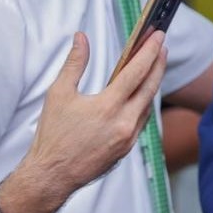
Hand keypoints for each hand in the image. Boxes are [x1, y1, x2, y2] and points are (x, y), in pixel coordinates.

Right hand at [0, 30, 166, 212]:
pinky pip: (142, 120)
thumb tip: (81, 37)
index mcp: (108, 107)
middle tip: (162, 45)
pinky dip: (143, 103)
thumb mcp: (58, 94)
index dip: (149, 51)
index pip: (137, 72)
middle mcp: (124, 123)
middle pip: (150, 86)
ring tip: (153, 65)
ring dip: (153, 83)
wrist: (51, 177)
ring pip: (148, 104)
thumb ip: (74, 63)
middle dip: (159, 63)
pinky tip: (141, 93)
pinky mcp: (127, 148)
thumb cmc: (52, 135)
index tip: (158, 35)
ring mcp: (128, 138)